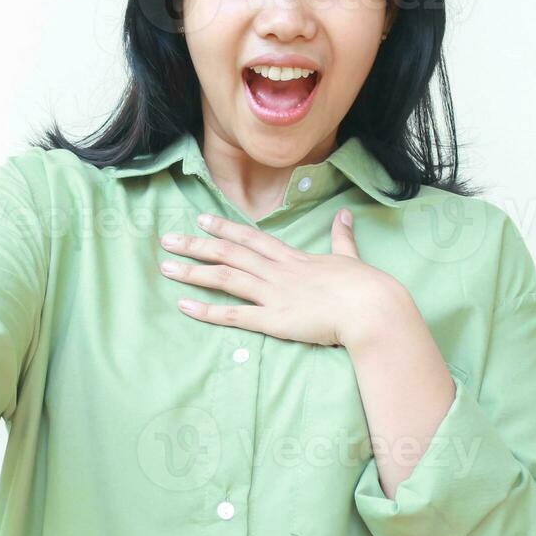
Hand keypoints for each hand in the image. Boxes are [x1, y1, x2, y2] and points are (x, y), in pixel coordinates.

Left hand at [157, 208, 401, 347]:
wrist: (370, 307)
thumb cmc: (364, 285)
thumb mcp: (349, 256)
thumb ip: (342, 237)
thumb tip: (344, 215)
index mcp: (293, 258)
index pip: (251, 237)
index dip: (224, 227)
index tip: (201, 218)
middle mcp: (277, 271)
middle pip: (229, 253)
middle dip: (196, 245)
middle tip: (167, 239)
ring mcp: (273, 294)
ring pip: (225, 278)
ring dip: (193, 271)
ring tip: (165, 267)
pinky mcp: (274, 320)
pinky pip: (234, 315)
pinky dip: (207, 310)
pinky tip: (184, 305)